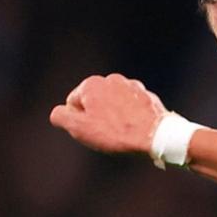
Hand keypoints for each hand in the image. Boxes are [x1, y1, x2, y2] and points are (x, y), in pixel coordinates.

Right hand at [51, 73, 169, 155]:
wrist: (157, 137)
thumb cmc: (116, 133)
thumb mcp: (78, 128)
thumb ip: (60, 116)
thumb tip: (60, 112)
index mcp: (91, 83)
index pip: (73, 104)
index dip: (79, 121)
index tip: (93, 130)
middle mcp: (112, 79)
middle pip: (94, 102)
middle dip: (97, 116)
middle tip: (108, 133)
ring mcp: (132, 86)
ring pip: (114, 104)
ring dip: (115, 116)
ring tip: (123, 131)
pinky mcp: (148, 96)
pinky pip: (132, 108)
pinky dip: (131, 116)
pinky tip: (136, 128)